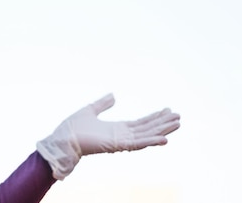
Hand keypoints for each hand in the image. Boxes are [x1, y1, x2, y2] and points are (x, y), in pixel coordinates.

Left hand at [36, 93, 180, 179]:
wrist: (63, 138)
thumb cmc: (73, 128)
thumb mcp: (90, 110)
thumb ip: (102, 104)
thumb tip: (113, 95)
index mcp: (116, 129)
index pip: (140, 123)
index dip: (154, 117)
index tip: (167, 110)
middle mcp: (121, 136)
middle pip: (147, 129)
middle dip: (163, 123)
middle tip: (179, 116)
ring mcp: (120, 141)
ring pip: (146, 135)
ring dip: (162, 130)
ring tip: (178, 123)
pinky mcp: (117, 145)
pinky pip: (138, 144)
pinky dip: (151, 142)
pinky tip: (164, 139)